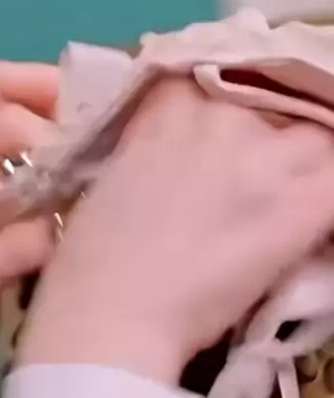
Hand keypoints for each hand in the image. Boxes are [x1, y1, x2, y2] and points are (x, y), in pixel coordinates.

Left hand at [0, 61, 58, 392]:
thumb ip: (18, 251)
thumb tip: (70, 219)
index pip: (4, 123)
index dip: (53, 137)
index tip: (85, 172)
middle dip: (49, 90)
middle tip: (92, 123)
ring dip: (41, 107)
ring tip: (83, 139)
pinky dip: (31, 133)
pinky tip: (57, 165)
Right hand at [20, 78, 333, 386]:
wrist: (109, 319)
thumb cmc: (88, 263)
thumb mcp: (106, 178)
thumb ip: (147, 145)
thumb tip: (169, 151)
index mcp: (170, 104)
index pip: (220, 79)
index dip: (229, 109)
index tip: (226, 138)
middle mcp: (223, 115)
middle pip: (274, 103)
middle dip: (271, 133)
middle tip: (259, 172)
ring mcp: (265, 158)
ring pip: (320, 135)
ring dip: (309, 161)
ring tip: (290, 194)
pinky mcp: (298, 205)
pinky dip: (328, 192)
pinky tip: (310, 216)